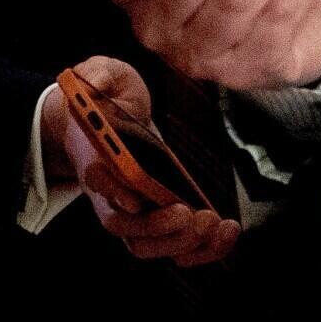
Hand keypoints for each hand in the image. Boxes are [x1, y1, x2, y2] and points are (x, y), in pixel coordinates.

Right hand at [44, 56, 238, 267]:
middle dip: (157, 227)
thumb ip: (99, 73)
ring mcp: (134, 211)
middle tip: (188, 212)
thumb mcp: (102, 73)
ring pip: (147, 246)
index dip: (114, 193)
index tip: (135, 196)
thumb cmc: (107, 96)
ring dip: (181, 243)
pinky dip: (203, 249)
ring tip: (212, 223)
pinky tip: (226, 230)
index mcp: (93, 158)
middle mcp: (109, 193)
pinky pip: (176, 248)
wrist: (109, 117)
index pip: (96, 185)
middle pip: (124, 229)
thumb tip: (97, 83)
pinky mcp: (159, 217)